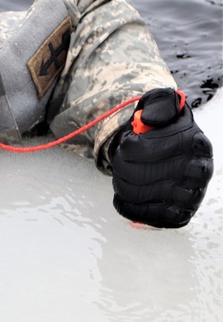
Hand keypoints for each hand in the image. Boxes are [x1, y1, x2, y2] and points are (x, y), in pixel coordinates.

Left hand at [111, 87, 212, 227]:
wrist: (169, 151)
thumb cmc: (162, 128)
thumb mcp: (161, 106)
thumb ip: (158, 105)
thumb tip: (150, 119)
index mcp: (196, 143)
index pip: (150, 150)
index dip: (131, 148)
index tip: (128, 144)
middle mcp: (200, 171)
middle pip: (143, 175)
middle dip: (123, 167)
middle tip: (120, 160)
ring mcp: (193, 195)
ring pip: (143, 195)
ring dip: (123, 185)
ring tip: (122, 175)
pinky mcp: (181, 214)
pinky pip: (150, 216)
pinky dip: (129, 207)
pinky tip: (121, 197)